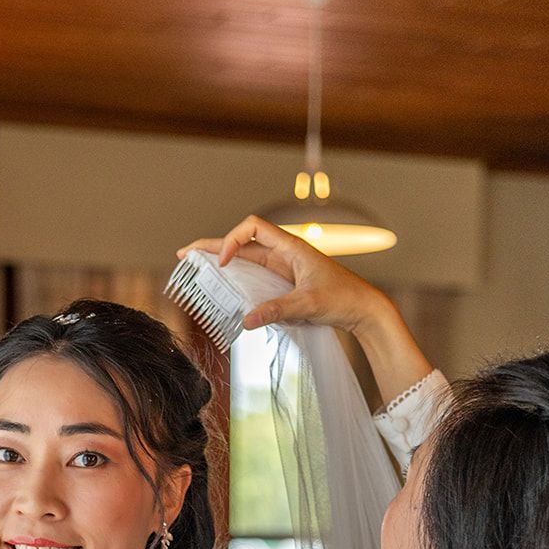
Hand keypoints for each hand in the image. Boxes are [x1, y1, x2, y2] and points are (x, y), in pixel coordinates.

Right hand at [178, 215, 431, 405]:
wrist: (363, 308)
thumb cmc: (342, 299)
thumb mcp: (308, 304)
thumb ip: (276, 310)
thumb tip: (245, 321)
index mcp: (291, 247)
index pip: (252, 227)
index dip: (232, 240)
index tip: (223, 263)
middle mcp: (285, 253)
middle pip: (242, 241)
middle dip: (213, 246)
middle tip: (185, 254)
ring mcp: (284, 268)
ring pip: (246, 258)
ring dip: (221, 260)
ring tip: (195, 266)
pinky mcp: (285, 283)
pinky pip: (254, 274)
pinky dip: (235, 276)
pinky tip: (221, 283)